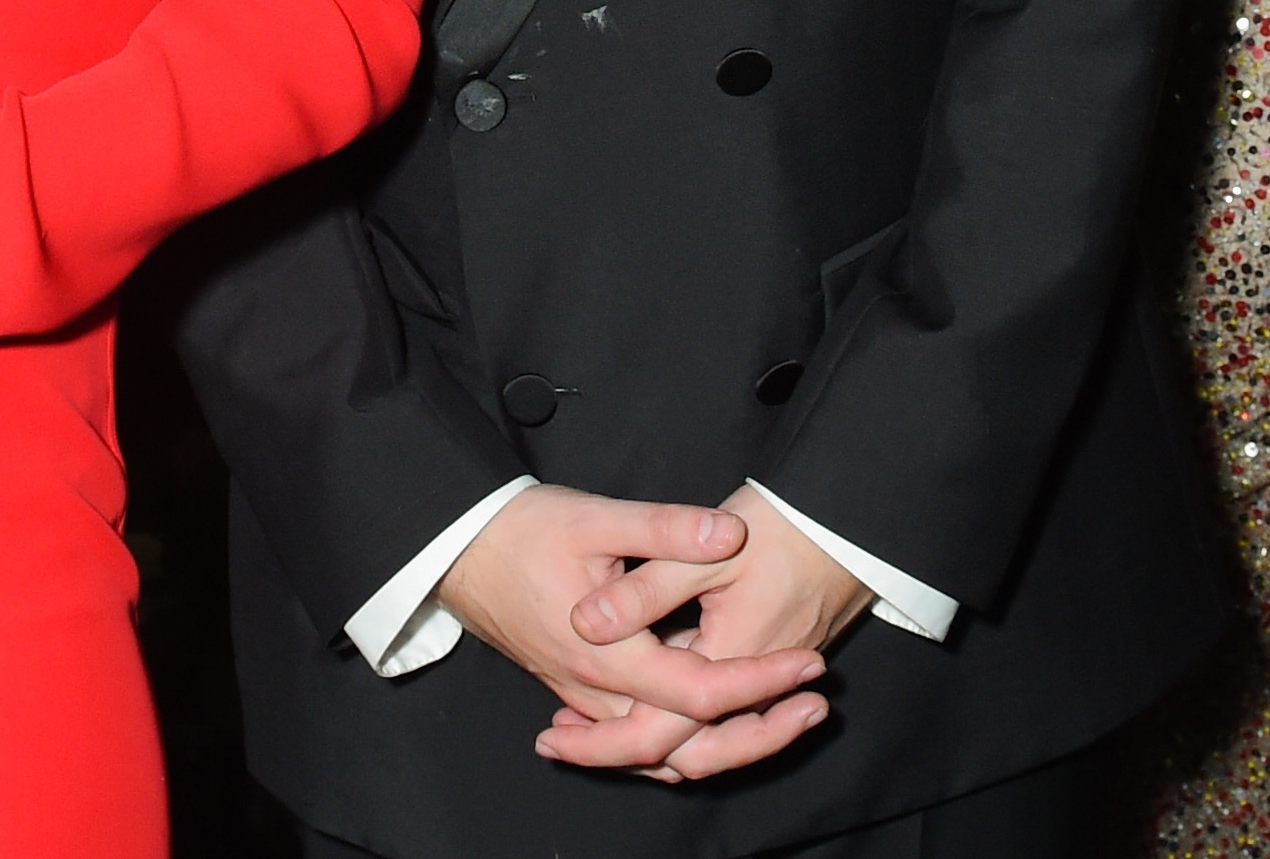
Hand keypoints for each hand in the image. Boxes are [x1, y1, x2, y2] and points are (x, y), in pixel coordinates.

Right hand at [432, 487, 825, 769]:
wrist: (455, 549)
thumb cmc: (522, 531)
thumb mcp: (597, 516)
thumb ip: (667, 528)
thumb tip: (730, 535)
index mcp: (609, 656)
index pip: (702, 693)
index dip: (763, 682)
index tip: (810, 662)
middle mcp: (598, 692)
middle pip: (690, 747)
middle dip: (759, 734)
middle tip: (814, 706)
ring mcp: (584, 700)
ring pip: (662, 753)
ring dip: (724, 741)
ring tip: (781, 712)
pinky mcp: (577, 693)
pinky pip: (638, 739)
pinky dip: (683, 738)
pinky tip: (715, 717)